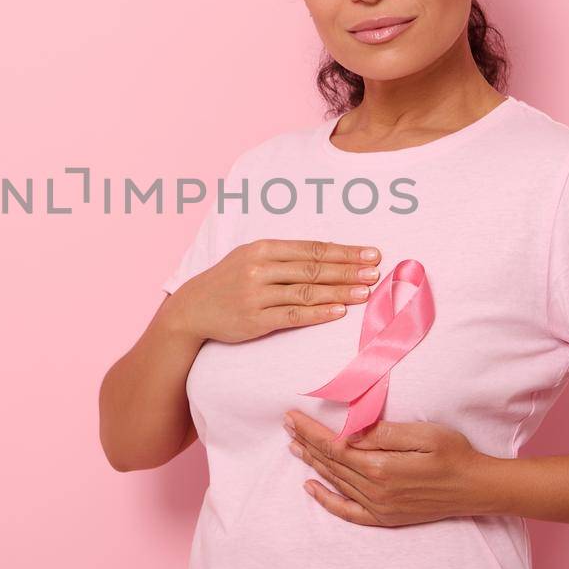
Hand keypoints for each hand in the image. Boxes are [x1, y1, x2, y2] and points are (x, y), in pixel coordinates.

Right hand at [170, 239, 381, 343]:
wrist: (192, 308)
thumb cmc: (229, 281)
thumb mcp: (250, 258)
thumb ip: (284, 257)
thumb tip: (328, 256)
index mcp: (262, 248)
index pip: (312, 248)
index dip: (344, 252)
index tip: (370, 254)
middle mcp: (260, 268)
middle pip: (313, 268)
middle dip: (348, 270)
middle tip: (376, 271)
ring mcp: (256, 294)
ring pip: (306, 292)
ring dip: (340, 292)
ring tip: (366, 292)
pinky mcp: (255, 319)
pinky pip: (293, 315)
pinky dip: (318, 313)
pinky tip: (339, 312)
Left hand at [283, 409, 501, 524]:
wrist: (477, 488)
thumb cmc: (454, 454)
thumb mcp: (423, 434)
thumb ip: (383, 434)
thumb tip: (347, 432)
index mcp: (381, 467)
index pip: (334, 446)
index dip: (311, 431)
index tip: (292, 416)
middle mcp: (375, 490)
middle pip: (330, 463)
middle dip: (306, 442)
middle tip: (287, 425)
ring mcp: (379, 507)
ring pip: (335, 482)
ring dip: (312, 464)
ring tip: (294, 447)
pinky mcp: (385, 517)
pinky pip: (347, 511)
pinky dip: (326, 500)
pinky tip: (311, 488)